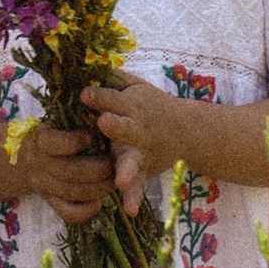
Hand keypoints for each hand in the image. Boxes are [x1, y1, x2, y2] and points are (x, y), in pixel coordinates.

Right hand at [12, 123, 121, 225]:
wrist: (23, 159)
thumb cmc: (51, 131)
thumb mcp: (54, 118)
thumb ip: (70, 112)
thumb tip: (92, 95)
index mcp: (39, 140)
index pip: (52, 143)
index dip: (73, 142)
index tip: (90, 136)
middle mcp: (39, 164)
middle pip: (68, 171)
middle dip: (96, 169)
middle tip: (113, 162)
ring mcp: (44, 186)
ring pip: (72, 193)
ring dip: (98, 188)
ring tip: (114, 180)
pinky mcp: (51, 202)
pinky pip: (68, 213)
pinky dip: (86, 210)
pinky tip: (99, 201)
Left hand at [86, 76, 179, 212]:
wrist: (186, 130)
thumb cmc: (148, 103)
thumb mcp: (133, 84)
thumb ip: (111, 75)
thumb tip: (82, 58)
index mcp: (132, 105)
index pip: (113, 99)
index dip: (99, 96)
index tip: (83, 93)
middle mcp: (138, 128)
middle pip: (125, 127)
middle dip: (116, 125)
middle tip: (103, 123)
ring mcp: (142, 152)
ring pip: (132, 160)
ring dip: (125, 169)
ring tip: (118, 181)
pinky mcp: (145, 170)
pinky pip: (139, 186)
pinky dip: (134, 197)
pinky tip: (128, 209)